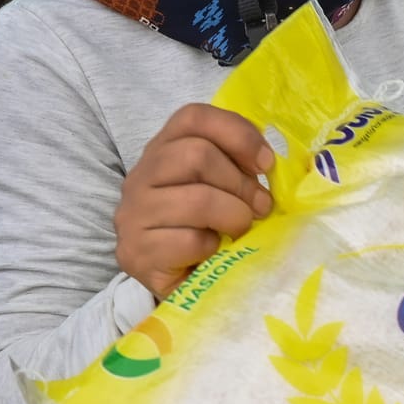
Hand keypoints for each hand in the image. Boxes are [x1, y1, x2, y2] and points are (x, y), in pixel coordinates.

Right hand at [115, 104, 274, 298]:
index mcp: (164, 151)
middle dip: (241, 183)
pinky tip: (213, 253)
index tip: (265, 163)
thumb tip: (270, 164)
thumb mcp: (227, 190)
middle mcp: (140, 176)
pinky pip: (189, 241)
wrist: (182, 286)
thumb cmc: (210, 230)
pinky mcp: (135, 252)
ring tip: (242, 230)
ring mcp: (133, 214)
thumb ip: (242, 168)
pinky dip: (213, 248)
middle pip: (196, 154)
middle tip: (261, 207)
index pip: (193, 117)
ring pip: (197, 199)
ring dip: (235, 216)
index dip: (237, 134)